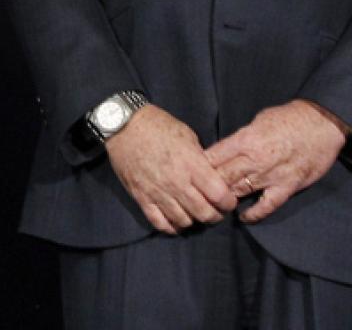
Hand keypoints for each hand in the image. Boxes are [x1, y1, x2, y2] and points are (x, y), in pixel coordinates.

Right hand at [105, 106, 236, 234]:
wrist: (123, 125)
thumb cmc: (157, 125)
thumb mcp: (187, 135)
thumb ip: (200, 159)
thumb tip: (210, 176)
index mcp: (191, 164)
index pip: (219, 195)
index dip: (228, 202)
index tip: (228, 200)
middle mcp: (176, 182)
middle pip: (204, 214)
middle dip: (215, 216)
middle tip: (215, 210)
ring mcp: (157, 192)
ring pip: (184, 221)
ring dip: (193, 220)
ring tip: (194, 213)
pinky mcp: (141, 197)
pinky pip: (159, 223)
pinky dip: (171, 227)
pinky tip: (176, 221)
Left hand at [206, 99, 347, 222]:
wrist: (322, 123)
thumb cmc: (289, 117)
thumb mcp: (258, 120)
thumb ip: (242, 137)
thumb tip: (226, 149)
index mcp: (245, 139)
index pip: (213, 156)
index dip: (200, 166)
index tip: (190, 173)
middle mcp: (254, 159)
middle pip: (222, 177)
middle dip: (208, 185)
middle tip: (198, 193)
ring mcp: (271, 175)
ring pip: (240, 191)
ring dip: (226, 199)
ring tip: (215, 205)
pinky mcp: (287, 186)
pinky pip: (267, 205)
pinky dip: (254, 213)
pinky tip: (243, 217)